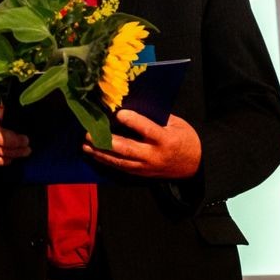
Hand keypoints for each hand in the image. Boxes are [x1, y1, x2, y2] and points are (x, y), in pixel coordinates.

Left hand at [82, 110, 200, 178]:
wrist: (194, 165)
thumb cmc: (185, 139)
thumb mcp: (176, 124)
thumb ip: (156, 118)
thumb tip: (133, 106)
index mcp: (166, 140)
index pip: (147, 129)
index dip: (133, 121)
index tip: (119, 113)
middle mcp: (154, 155)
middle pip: (127, 148)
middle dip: (107, 141)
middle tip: (89, 134)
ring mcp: (146, 166)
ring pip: (120, 160)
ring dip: (100, 153)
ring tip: (85, 145)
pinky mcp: (141, 173)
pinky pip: (121, 167)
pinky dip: (106, 160)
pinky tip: (95, 154)